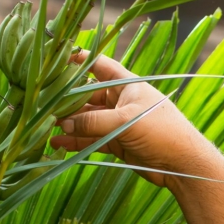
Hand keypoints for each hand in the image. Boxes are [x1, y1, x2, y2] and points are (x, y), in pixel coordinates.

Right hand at [50, 54, 193, 188]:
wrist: (183, 163)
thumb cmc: (162, 132)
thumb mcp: (126, 122)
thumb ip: (93, 122)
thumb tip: (64, 125)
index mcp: (126, 85)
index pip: (98, 65)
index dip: (78, 61)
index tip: (56, 60)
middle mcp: (120, 100)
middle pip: (86, 96)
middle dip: (65, 101)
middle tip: (41, 106)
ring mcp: (118, 122)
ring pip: (86, 120)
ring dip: (68, 124)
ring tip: (44, 129)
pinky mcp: (117, 142)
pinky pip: (91, 139)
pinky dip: (76, 142)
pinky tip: (57, 145)